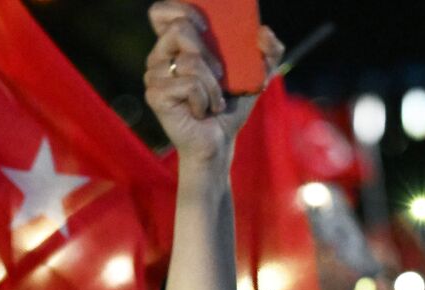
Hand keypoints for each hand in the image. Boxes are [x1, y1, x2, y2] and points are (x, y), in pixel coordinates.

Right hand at [143, 1, 282, 164]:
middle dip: (209, 51)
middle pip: (179, 29)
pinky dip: (204, 98)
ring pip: (189, 60)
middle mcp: (159, 57)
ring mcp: (154, 76)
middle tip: (220, 74)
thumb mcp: (258, 75)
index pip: (161, 12)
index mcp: (176, 45)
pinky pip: (188, 83)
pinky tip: (202, 111)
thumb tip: (264, 33)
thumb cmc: (230, 106)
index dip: (180, 8)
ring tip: (214, 101)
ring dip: (212, 84)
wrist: (219, 141)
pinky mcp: (155, 95)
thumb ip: (270, 51)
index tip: (205, 25)